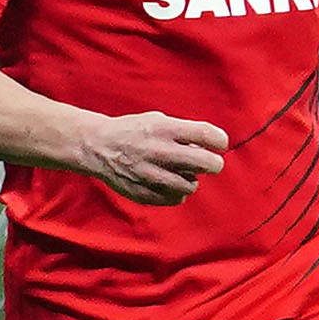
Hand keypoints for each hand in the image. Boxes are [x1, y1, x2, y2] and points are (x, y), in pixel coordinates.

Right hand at [73, 110, 226, 203]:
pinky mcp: (144, 193)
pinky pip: (176, 199)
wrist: (98, 147)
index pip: (207, 135)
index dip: (220, 141)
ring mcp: (152, 175)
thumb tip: (208, 148)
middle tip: (209, 163)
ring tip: (180, 172)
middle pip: (207, 163)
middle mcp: (160, 152)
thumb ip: (184, 133)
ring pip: (192, 185)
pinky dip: (176, 192)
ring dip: (191, 179)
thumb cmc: (134, 131)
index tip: (219, 144)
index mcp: (165, 129)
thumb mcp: (158, 120)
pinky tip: (167, 183)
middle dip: (213, 163)